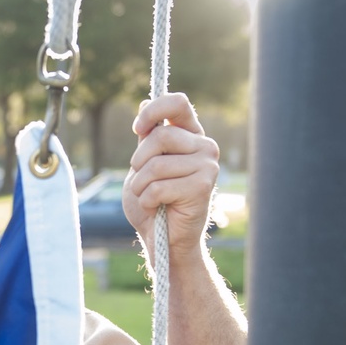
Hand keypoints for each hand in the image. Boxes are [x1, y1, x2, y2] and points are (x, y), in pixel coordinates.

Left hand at [122, 92, 219, 262]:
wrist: (163, 241)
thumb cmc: (153, 202)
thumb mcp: (143, 164)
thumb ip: (147, 137)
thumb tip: (145, 103)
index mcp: (190, 135)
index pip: (178, 103)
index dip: (153, 111)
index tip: (137, 128)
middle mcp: (204, 146)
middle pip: (160, 135)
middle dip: (138, 161)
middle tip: (140, 180)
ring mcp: (208, 166)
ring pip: (156, 164)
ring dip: (140, 185)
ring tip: (147, 197)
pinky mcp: (203, 187)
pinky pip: (159, 186)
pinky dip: (147, 200)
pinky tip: (156, 208)